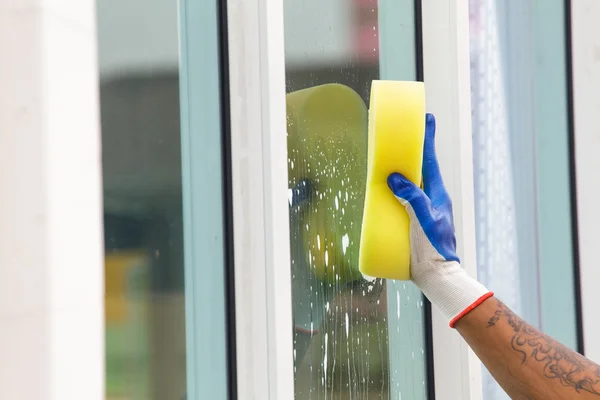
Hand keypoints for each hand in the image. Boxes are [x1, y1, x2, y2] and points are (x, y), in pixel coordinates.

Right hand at [387, 113, 492, 326]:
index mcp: (437, 194)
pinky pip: (401, 199)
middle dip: (413, 149)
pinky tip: (382, 190)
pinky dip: (393, 190)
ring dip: (401, 169)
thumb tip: (395, 177)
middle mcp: (430, 198)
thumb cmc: (435, 247)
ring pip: (410, 182)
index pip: (430, 160)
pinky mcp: (412, 220)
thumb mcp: (425, 219)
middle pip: (420, 167)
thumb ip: (412, 197)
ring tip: (388, 157)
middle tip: (404, 133)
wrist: (436, 274)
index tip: (427, 118)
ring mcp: (421, 209)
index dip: (428, 139)